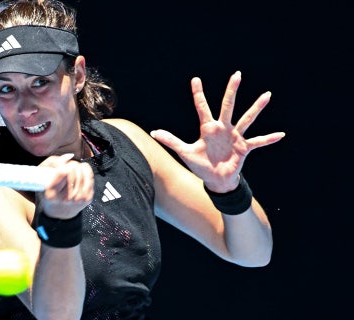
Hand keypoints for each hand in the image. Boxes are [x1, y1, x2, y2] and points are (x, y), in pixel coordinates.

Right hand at [37, 154, 93, 218]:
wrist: (58, 212)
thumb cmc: (47, 190)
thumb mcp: (41, 176)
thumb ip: (53, 162)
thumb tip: (69, 156)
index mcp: (51, 194)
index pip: (64, 171)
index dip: (63, 163)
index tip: (61, 164)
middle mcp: (66, 199)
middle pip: (74, 170)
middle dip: (70, 165)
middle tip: (65, 169)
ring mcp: (78, 199)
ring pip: (84, 172)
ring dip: (78, 168)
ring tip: (72, 173)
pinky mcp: (88, 199)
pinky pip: (90, 176)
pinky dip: (85, 172)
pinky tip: (79, 176)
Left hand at [150, 71, 284, 191]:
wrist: (216, 180)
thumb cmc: (201, 165)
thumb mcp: (185, 153)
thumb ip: (171, 141)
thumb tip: (154, 132)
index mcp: (208, 129)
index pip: (202, 108)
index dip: (198, 94)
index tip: (195, 78)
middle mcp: (223, 128)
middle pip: (227, 106)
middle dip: (231, 91)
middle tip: (237, 74)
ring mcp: (235, 137)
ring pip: (246, 119)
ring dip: (256, 108)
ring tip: (266, 95)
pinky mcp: (244, 148)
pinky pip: (258, 142)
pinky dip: (269, 139)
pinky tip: (281, 134)